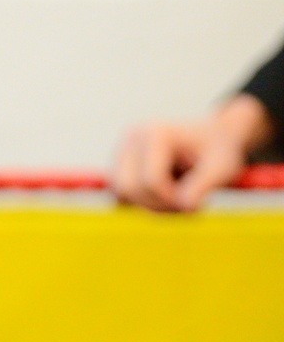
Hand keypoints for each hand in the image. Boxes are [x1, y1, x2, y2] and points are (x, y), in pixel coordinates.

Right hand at [112, 95, 272, 211]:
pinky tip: (164, 194)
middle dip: (159, 205)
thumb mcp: (222, 168)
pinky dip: (142, 203)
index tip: (197, 202)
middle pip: (129, 189)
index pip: (151, 181)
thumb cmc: (219, 151)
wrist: (213, 138)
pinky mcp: (119, 166)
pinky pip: (121, 197)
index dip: (173, 199)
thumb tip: (184, 207)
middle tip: (187, 204)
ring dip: (151, 206)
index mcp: (157, 133)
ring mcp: (121, 151)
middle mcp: (132, 138)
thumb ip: (203, 187)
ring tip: (178, 198)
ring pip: (121, 196)